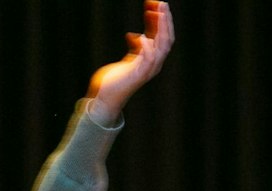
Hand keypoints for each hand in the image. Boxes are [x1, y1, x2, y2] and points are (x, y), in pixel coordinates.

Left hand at [89, 1, 174, 120]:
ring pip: (162, 46)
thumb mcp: (127, 59)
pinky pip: (148, 59)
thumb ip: (134, 47)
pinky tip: (142, 36)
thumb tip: (133, 35)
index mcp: (152, 59)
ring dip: (161, 28)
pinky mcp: (138, 75)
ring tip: (158, 12)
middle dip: (166, 20)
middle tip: (162, 3)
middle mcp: (153, 64)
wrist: (104, 99)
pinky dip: (147, 47)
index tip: (157, 5)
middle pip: (167, 38)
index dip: (162, 21)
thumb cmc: (114, 80)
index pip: (163, 36)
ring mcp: (147, 70)